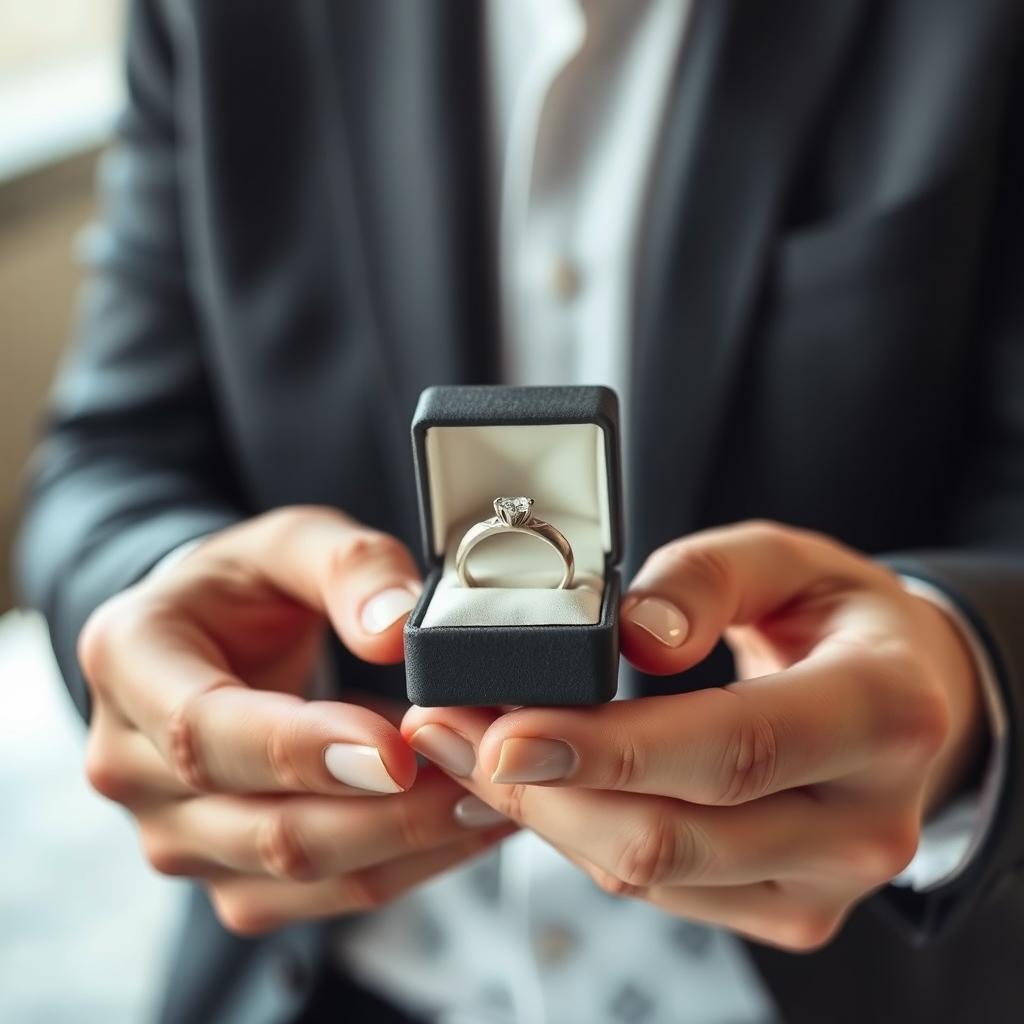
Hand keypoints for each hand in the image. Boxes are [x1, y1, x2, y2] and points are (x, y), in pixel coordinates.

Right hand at [79, 507, 512, 934]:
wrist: (210, 637)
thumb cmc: (248, 585)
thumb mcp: (293, 542)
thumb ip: (348, 565)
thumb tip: (396, 630)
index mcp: (130, 662)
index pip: (205, 730)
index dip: (302, 748)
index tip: (395, 750)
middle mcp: (131, 764)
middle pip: (263, 824)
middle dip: (387, 810)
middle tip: (481, 773)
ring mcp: (177, 833)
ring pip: (303, 875)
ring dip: (408, 843)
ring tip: (492, 797)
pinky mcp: (229, 874)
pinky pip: (325, 896)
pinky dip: (406, 865)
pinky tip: (464, 823)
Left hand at [403, 521, 983, 950]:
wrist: (906, 695)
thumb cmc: (839, 617)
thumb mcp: (788, 558)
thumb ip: (709, 577)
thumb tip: (635, 633)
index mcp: (883, 712)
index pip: (734, 747)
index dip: (611, 749)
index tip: (504, 733)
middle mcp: (865, 821)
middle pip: (673, 832)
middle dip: (540, 787)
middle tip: (446, 727)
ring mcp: (826, 881)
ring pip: (650, 872)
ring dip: (543, 812)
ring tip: (464, 744)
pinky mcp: (786, 908)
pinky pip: (658, 887)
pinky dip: (580, 834)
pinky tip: (529, 782)